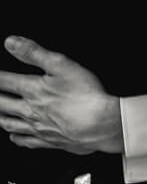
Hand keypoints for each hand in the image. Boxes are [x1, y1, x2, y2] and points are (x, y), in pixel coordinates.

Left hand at [0, 36, 122, 154]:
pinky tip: (13, 135)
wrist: (100, 125)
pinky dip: (15, 138)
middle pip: (1, 104)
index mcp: (32, 89)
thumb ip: (35, 53)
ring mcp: (37, 127)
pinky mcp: (48, 140)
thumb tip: (11, 43)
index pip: (3, 81)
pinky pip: (24, 141)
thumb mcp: (62, 65)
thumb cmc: (85, 95)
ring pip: (8, 123)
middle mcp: (30, 110)